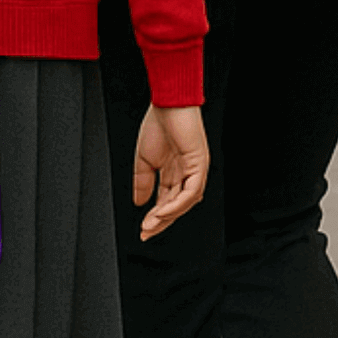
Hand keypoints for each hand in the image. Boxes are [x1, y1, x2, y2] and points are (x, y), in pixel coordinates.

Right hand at [133, 104, 207, 239]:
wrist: (168, 104)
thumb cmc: (159, 125)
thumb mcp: (144, 159)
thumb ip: (143, 182)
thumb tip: (139, 203)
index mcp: (175, 174)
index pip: (167, 202)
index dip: (155, 217)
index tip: (142, 230)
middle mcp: (187, 175)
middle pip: (177, 206)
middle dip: (162, 222)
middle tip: (147, 233)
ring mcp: (195, 171)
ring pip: (186, 202)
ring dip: (168, 215)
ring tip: (151, 223)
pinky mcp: (199, 165)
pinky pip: (191, 191)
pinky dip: (177, 203)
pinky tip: (162, 210)